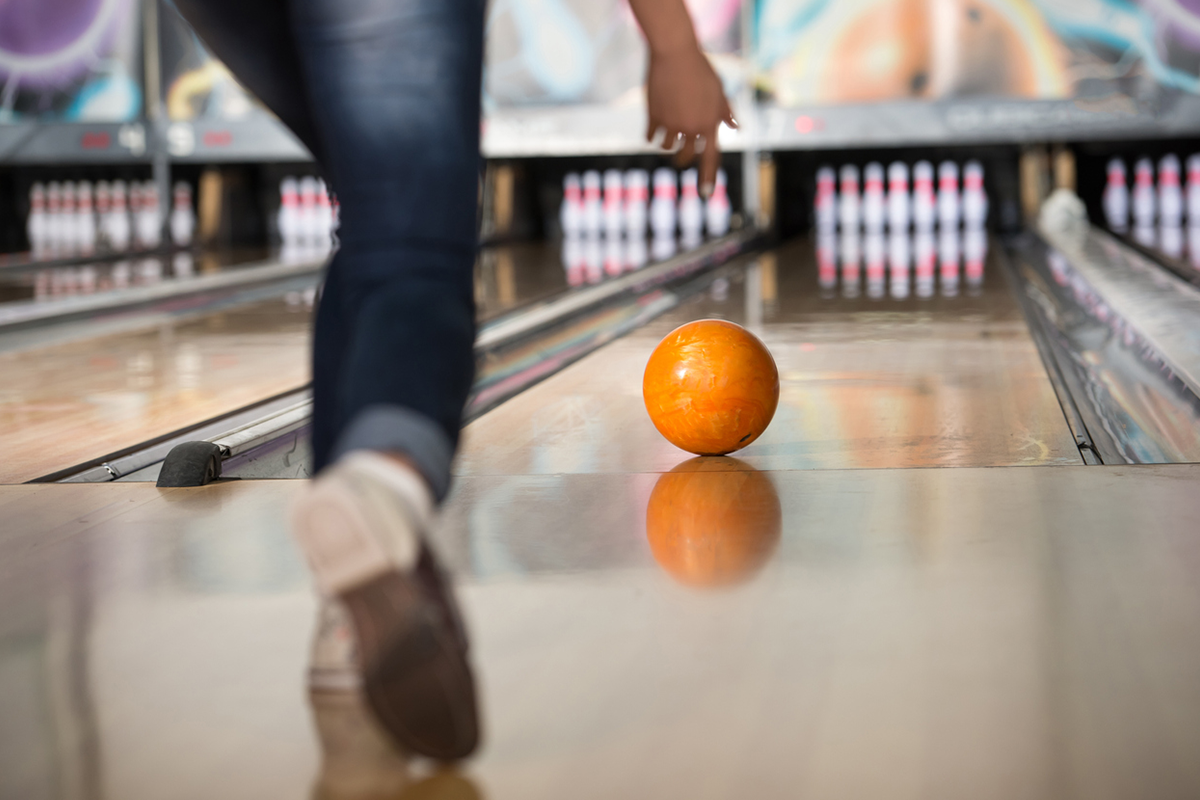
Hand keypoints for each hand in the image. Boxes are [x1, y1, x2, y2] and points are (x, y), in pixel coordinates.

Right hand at [645, 46, 735, 195]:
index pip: (711, 157)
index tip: (706, 195)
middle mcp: (693, 127)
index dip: (708, 177)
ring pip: (666, 147)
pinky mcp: (654, 117)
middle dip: (682, 157)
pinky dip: (651, 133)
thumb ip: (725, 112)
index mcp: (711, 122)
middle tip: (679, 152)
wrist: (675, 52)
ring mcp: (673, 123)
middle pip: (685, 156)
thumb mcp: (718, 89)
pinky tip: (653, 121)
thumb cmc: (699, 69)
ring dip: (666, 142)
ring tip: (667, 124)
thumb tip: (735, 128)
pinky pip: (650, 137)